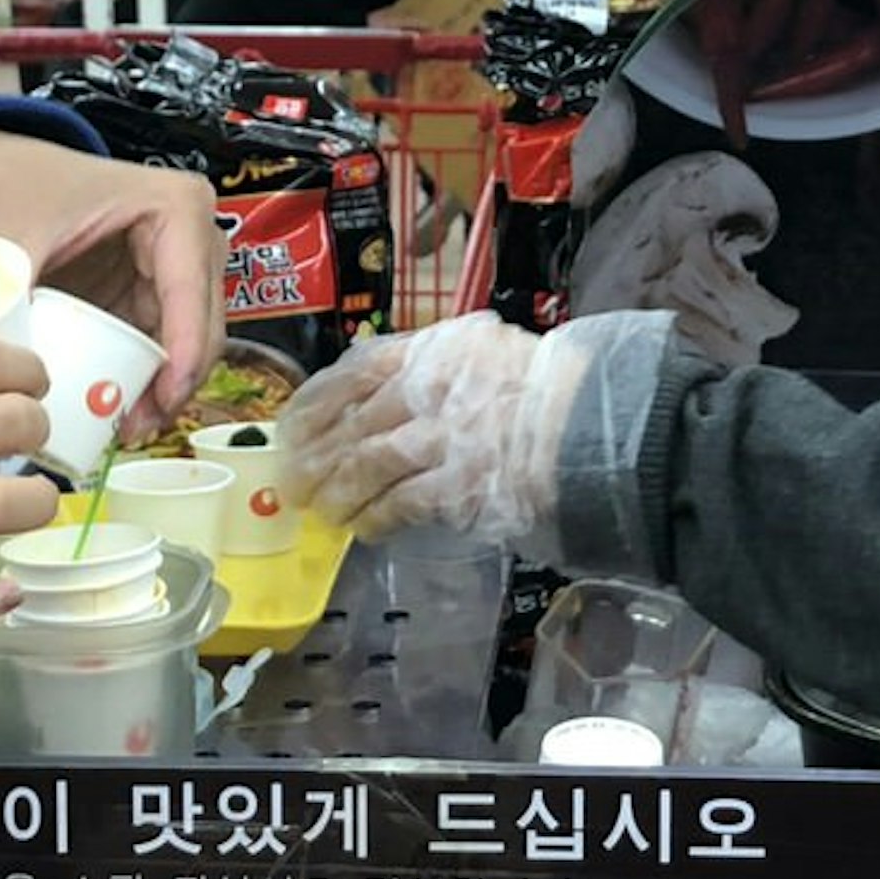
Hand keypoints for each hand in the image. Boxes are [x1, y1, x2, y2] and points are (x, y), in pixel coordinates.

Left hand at [0, 130, 220, 435]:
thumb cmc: (16, 180)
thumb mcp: (14, 234)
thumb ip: (16, 295)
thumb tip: (13, 365)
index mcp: (175, 206)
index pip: (192, 291)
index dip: (185, 352)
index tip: (165, 401)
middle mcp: (191, 233)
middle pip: (203, 323)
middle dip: (176, 381)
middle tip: (137, 428)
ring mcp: (176, 265)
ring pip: (189, 340)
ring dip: (165, 387)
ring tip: (128, 429)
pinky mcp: (152, 290)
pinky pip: (162, 342)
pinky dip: (149, 377)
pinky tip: (124, 409)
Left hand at [286, 314, 662, 557]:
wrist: (588, 421)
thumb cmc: (536, 387)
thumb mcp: (477, 348)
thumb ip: (424, 364)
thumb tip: (367, 393)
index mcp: (430, 350)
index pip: (352, 373)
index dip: (313, 406)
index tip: (291, 431)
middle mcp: (429, 388)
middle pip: (351, 424)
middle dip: (314, 460)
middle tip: (293, 485)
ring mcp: (442, 436)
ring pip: (366, 465)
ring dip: (338, 494)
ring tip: (325, 513)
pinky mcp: (459, 482)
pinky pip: (400, 503)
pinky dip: (376, 518)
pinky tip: (365, 529)